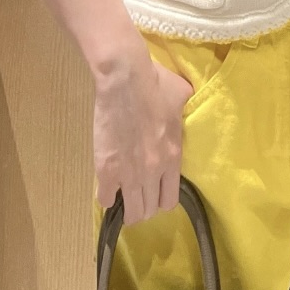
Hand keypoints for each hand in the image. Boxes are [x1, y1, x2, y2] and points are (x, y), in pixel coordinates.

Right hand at [93, 45, 193, 226]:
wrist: (125, 79)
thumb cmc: (156, 82)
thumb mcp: (182, 95)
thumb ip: (184, 108)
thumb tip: (182, 104)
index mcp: (173, 156)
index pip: (170, 199)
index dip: (162, 199)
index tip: (156, 193)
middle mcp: (153, 171)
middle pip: (150, 209)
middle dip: (145, 206)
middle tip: (139, 196)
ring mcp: (129, 174)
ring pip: (131, 211)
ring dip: (128, 209)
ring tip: (124, 200)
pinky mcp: (106, 169)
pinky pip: (105, 199)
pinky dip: (106, 197)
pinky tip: (108, 189)